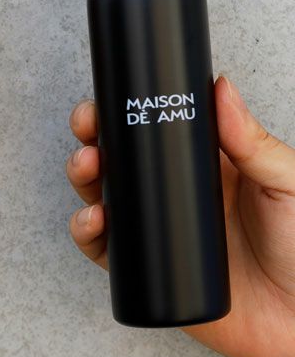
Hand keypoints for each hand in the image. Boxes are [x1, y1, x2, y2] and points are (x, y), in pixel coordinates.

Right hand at [66, 78, 294, 356]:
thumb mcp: (284, 184)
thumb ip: (253, 141)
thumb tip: (222, 88)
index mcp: (201, 165)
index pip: (152, 128)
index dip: (122, 111)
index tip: (106, 98)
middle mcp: (172, 193)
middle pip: (117, 157)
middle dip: (91, 138)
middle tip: (88, 128)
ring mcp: (157, 229)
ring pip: (103, 196)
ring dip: (83, 177)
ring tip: (87, 167)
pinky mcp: (147, 268)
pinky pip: (104, 249)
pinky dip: (87, 232)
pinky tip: (94, 219)